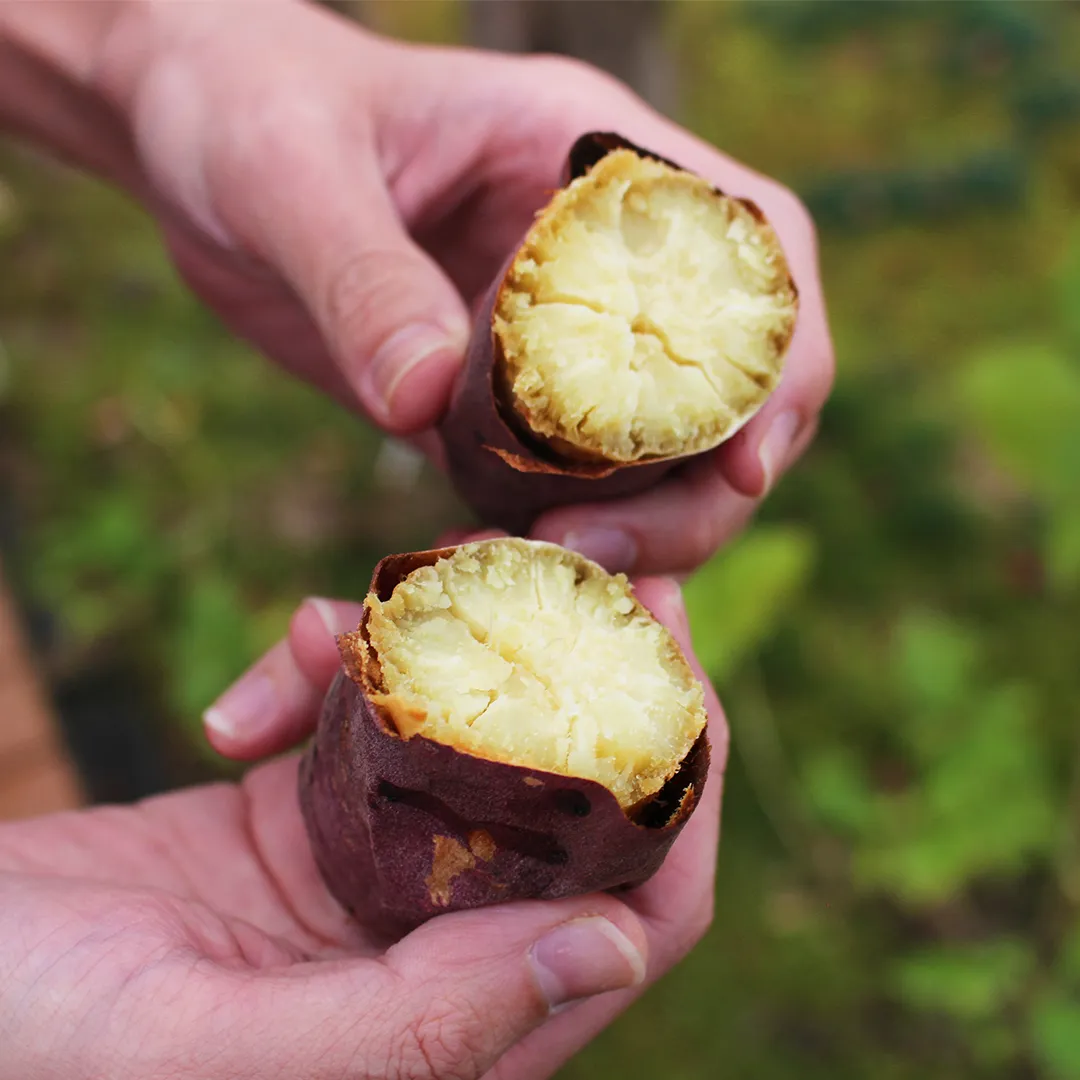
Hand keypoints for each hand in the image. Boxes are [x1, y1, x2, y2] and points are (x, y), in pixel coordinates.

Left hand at [79, 0, 832, 574]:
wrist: (196, 142)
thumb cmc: (248, 108)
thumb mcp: (292, 172)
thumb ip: (362, 279)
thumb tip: (424, 400)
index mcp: (593, 162)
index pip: (755, 259)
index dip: (775, 367)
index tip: (737, 467)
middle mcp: (602, 257)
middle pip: (725, 389)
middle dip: (696, 490)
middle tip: (591, 553)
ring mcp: (558, 337)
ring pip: (655, 455)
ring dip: (629, 534)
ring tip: (537, 579)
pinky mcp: (503, 403)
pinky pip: (562, 485)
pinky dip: (550, 542)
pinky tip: (492, 572)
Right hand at [180, 558, 727, 1079]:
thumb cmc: (32, 1045)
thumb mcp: (218, 1050)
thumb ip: (426, 1032)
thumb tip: (617, 945)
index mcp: (452, 1033)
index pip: (640, 907)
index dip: (681, 778)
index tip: (672, 642)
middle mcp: (431, 954)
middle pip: (573, 800)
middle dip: (588, 670)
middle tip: (581, 555)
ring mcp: (369, 878)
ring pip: (473, 739)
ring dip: (461, 648)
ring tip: (424, 574)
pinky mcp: (302, 818)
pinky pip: (366, 716)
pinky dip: (346, 663)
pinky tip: (297, 639)